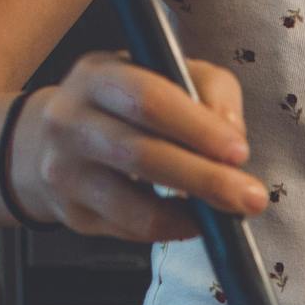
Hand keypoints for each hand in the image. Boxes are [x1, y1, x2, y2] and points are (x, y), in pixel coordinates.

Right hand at [13, 51, 264, 241]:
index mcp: (96, 76)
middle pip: (142, 156)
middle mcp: (69, 122)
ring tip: (230, 216)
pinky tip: (196, 222)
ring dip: (191, 216)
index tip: (240, 152)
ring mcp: (64, 172)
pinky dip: (172, 229)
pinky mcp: (72, 213)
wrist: (52, 138)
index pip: (147, 100)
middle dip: (205, 180)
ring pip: (134, 205)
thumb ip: (208, 89)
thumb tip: (232, 132)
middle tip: (252, 198)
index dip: (196, 128)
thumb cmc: (127, 103)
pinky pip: (131, 230)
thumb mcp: (165, 74)